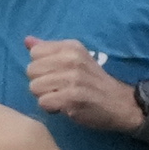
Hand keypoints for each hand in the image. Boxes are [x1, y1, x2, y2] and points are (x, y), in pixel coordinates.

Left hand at [24, 37, 144, 136]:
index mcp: (71, 47)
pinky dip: (51, 109)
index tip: (57, 74)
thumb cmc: (94, 82)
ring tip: (62, 98)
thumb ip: (50, 50)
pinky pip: (43, 102)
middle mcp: (72, 58)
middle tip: (59, 89)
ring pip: (34, 88)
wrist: (121, 104)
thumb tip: (27, 41)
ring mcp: (72, 78)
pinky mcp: (72, 97)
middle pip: (31, 71)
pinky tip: (64, 107)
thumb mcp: (75, 59)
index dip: (42, 67)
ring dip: (46, 97)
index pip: (35, 53)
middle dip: (41, 83)